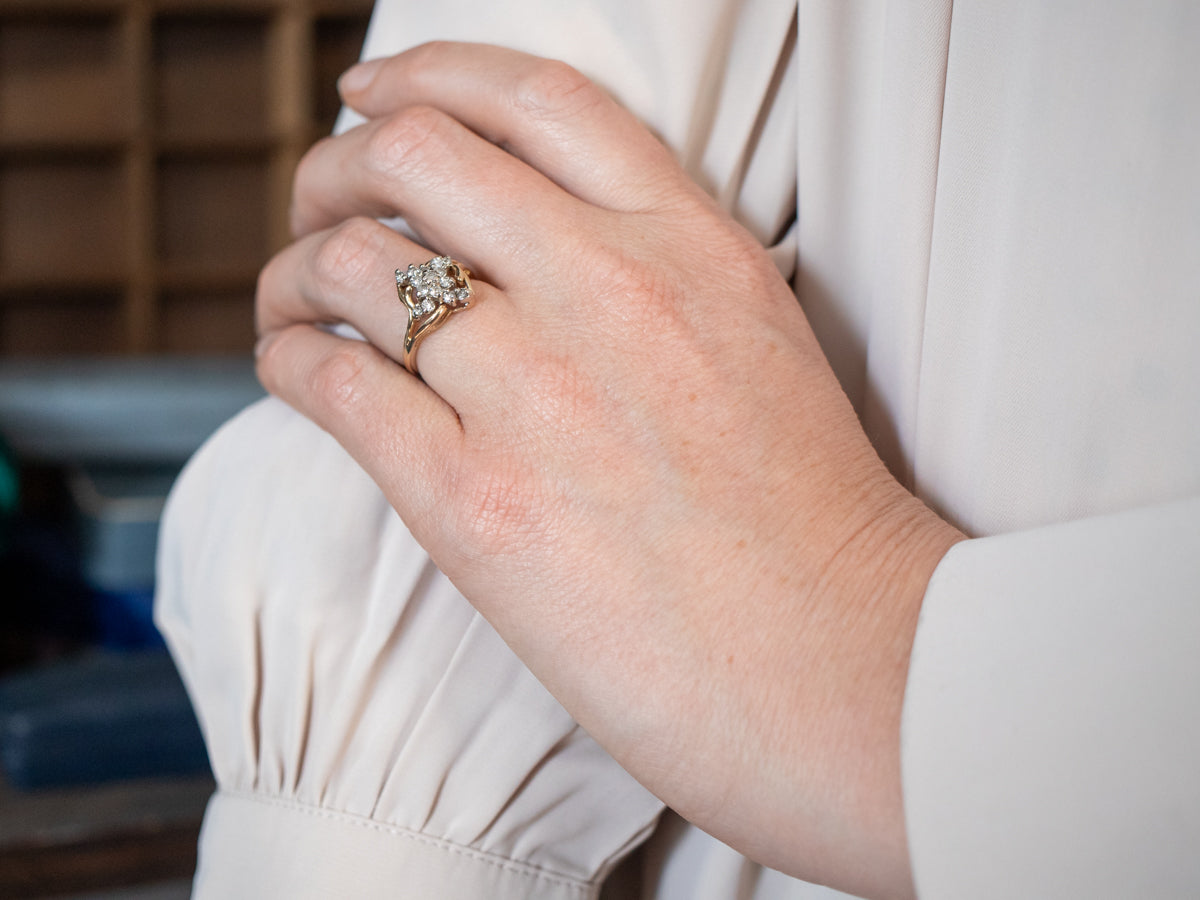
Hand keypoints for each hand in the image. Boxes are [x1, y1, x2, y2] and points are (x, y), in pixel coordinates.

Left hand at [255, 42, 962, 899]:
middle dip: (336, 165)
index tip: (375, 92)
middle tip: (318, 199)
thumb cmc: (808, 524)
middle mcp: (610, 291)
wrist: (835, 662)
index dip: (431, 73)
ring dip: (294, 271)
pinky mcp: (473, 500)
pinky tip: (293, 369)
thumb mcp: (758, 344)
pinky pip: (333, 383)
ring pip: (352, 265)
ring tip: (292, 303)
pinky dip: (287, 359)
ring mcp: (536, 391)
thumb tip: (526, 251)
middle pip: (416, 155)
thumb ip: (655, 275)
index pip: (536, 98)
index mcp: (691, 246)